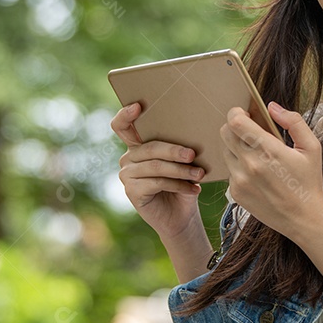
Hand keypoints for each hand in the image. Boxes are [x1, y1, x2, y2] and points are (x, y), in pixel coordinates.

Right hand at [111, 102, 204, 240]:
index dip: (125, 115)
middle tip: (192, 155)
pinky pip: (157, 182)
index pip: (122, 126)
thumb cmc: (183, 184)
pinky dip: (178, 185)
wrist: (181, 216)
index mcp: (138, 145)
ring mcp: (127, 175)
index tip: (138, 106)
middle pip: (149, 147)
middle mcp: (128, 157)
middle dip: (174, 150)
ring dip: (181, 170)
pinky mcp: (131, 191)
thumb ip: (179, 147)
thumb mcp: (182, 163)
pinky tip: (194, 189)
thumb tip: (195, 131)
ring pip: (156, 166)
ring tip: (200, 174)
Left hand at [219, 101, 322, 240]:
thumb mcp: (312, 147)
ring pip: (225, 151)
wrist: (305, 219)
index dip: (237, 113)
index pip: (236, 122)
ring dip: (235, 147)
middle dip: (235, 127)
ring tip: (255, 153)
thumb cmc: (309, 181)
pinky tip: (256, 173)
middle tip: (249, 131)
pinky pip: (229, 170)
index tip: (245, 114)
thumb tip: (272, 107)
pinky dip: (238, 166)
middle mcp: (250, 164)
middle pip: (225, 133)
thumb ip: (293, 122)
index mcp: (268, 150)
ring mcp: (240, 180)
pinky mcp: (236, 193)